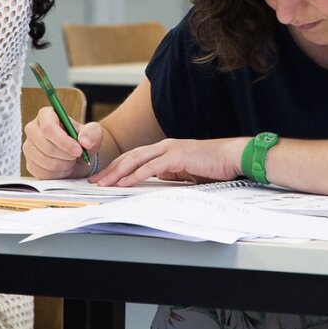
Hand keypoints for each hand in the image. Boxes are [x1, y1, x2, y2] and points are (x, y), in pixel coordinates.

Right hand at [23, 106, 100, 178]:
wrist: (78, 156)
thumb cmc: (82, 140)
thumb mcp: (93, 132)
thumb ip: (92, 133)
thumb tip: (84, 141)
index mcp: (46, 115)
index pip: (48, 128)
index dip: (63, 142)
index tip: (78, 151)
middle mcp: (32, 129)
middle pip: (46, 146)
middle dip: (66, 155)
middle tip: (77, 156)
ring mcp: (28, 147)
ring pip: (45, 161)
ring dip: (64, 165)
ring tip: (72, 160)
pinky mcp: (30, 164)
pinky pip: (42, 173)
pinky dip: (58, 174)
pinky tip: (64, 167)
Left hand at [91, 137, 244, 186]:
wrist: (232, 156)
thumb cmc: (214, 165)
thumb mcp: (186, 171)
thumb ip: (170, 173)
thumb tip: (156, 181)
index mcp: (165, 149)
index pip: (135, 157)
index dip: (118, 167)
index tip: (104, 177)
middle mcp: (164, 146)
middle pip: (130, 156)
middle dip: (110, 169)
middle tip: (95, 180)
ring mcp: (169, 149)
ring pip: (136, 160)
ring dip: (118, 172)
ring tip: (104, 182)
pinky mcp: (176, 156)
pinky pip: (151, 167)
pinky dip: (135, 175)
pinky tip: (125, 183)